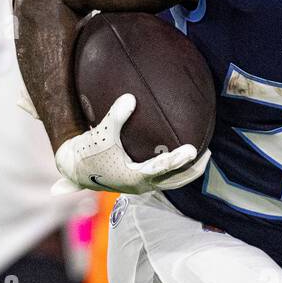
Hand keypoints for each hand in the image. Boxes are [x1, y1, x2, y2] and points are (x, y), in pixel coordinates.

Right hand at [52, 93, 209, 195]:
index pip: (162, 169)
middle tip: (208, 154)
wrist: (73, 169)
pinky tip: (179, 155)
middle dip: (192, 169)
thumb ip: (116, 116)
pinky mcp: (137, 181)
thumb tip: (131, 97)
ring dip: (186, 171)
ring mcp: (140, 185)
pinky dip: (173, 168)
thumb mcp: (101, 133)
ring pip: (171, 182)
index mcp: (134, 177)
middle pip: (175, 181)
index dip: (178, 159)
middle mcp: (141, 185)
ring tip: (200, 157)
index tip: (192, 150)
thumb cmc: (87, 152)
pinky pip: (162, 177)